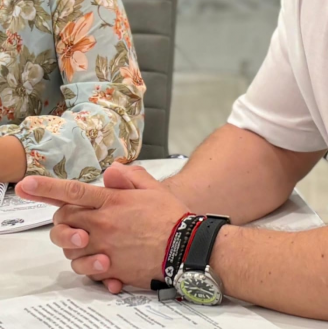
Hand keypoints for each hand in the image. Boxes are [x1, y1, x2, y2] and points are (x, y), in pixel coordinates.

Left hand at [16, 164, 189, 290]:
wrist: (185, 246)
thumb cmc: (170, 216)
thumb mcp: (153, 187)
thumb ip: (129, 176)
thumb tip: (110, 171)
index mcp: (112, 202)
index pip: (72, 192)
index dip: (46, 188)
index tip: (26, 184)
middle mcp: (103, 225)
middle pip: (64, 221)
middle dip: (63, 219)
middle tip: (76, 220)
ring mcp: (104, 248)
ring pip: (69, 249)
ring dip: (75, 244)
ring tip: (92, 241)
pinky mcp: (109, 269)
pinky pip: (87, 271)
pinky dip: (91, 269)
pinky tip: (105, 264)